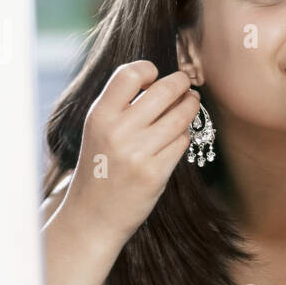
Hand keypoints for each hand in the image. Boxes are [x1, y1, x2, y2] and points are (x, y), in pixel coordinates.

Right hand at [62, 61, 201, 243]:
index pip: (128, 74)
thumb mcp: (97, 131)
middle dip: (181, 83)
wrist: (93, 215)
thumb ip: (120, 106)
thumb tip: (160, 79)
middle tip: (186, 84)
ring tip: (191, 102)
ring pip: (179, 117)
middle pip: (164, 90)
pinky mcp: (156, 173)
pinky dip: (184, 135)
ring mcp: (138, 153)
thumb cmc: (99, 167)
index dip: (147, 69)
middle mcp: (118, 132)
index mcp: (99, 116)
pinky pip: (182, 142)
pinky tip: (179, 135)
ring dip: (190, 106)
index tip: (156, 74)